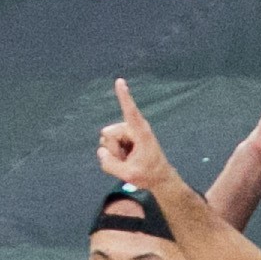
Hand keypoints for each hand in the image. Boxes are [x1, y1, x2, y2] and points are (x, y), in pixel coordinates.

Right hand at [97, 79, 174, 193]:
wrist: (159, 177)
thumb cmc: (149, 175)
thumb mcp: (129, 175)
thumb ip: (110, 164)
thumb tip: (101, 152)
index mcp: (141, 132)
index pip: (130, 111)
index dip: (124, 96)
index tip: (120, 81)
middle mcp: (133, 128)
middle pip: (107, 134)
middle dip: (112, 149)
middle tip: (128, 160)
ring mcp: (127, 132)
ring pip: (106, 140)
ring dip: (114, 153)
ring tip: (129, 160)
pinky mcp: (123, 137)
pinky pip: (107, 145)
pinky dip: (114, 154)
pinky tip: (127, 158)